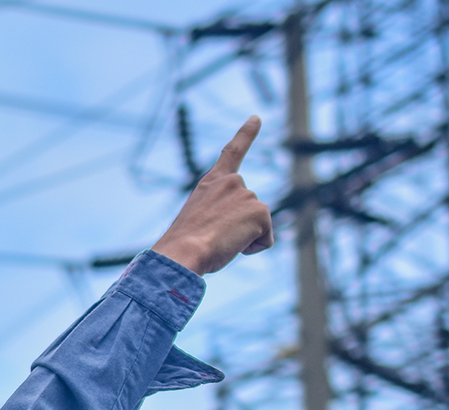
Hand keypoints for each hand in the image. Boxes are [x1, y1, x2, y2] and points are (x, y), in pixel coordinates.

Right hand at [151, 116, 274, 274]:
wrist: (182, 252)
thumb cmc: (183, 246)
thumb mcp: (198, 222)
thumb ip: (218, 215)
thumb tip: (235, 230)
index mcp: (211, 183)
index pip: (231, 153)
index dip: (246, 134)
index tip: (256, 118)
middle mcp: (231, 182)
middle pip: (249, 209)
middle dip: (237, 226)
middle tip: (212, 235)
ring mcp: (247, 194)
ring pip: (256, 225)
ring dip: (241, 238)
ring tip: (218, 240)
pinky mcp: (260, 210)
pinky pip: (265, 238)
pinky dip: (252, 247)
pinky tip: (232, 244)